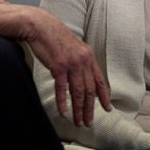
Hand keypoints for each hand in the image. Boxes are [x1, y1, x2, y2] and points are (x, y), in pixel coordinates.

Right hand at [25, 8, 110, 126]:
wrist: (41, 26)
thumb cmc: (55, 38)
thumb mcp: (74, 48)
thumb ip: (81, 62)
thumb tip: (84, 77)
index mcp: (89, 56)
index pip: (99, 80)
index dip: (104, 96)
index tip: (107, 109)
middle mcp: (83, 60)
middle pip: (89, 90)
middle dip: (90, 108)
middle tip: (88, 122)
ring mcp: (71, 63)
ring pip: (78, 92)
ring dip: (78, 109)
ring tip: (78, 122)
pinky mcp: (58, 66)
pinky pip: (62, 88)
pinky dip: (63, 102)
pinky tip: (64, 112)